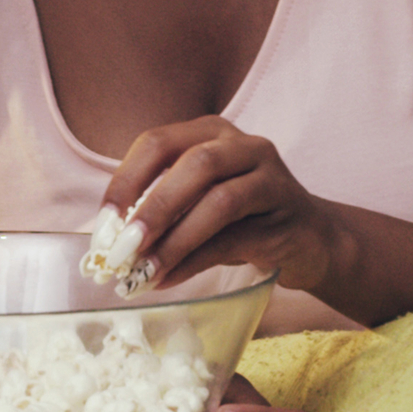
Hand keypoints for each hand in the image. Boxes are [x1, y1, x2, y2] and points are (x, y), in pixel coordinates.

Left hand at [104, 117, 353, 294]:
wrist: (309, 240)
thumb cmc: (241, 221)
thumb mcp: (196, 208)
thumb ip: (160, 216)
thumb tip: (111, 247)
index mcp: (209, 132)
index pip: (157, 143)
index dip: (125, 181)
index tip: (104, 224)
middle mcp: (242, 144)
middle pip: (193, 165)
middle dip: (152, 208)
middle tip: (123, 248)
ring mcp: (270, 175)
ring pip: (220, 200)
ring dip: (176, 238)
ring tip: (145, 270)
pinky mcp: (286, 212)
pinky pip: (237, 236)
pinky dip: (196, 260)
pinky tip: (169, 278)